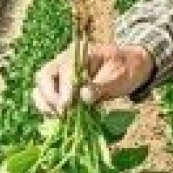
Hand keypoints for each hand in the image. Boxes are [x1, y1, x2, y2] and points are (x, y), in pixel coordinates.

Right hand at [32, 44, 152, 114]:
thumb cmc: (125, 68)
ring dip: (45, 103)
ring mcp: (62, 75)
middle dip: (48, 96)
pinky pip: (48, 98)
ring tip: (58, 117)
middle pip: (44, 76)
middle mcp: (65, 62)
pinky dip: (50, 108)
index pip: (64, 69)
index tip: (66, 105)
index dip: (63, 88)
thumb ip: (101, 85)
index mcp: (79, 54)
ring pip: (41, 87)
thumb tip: (83, 97)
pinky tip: (60, 118)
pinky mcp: (63, 88)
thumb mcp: (119, 75)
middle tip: (60, 113)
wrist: (132, 67)